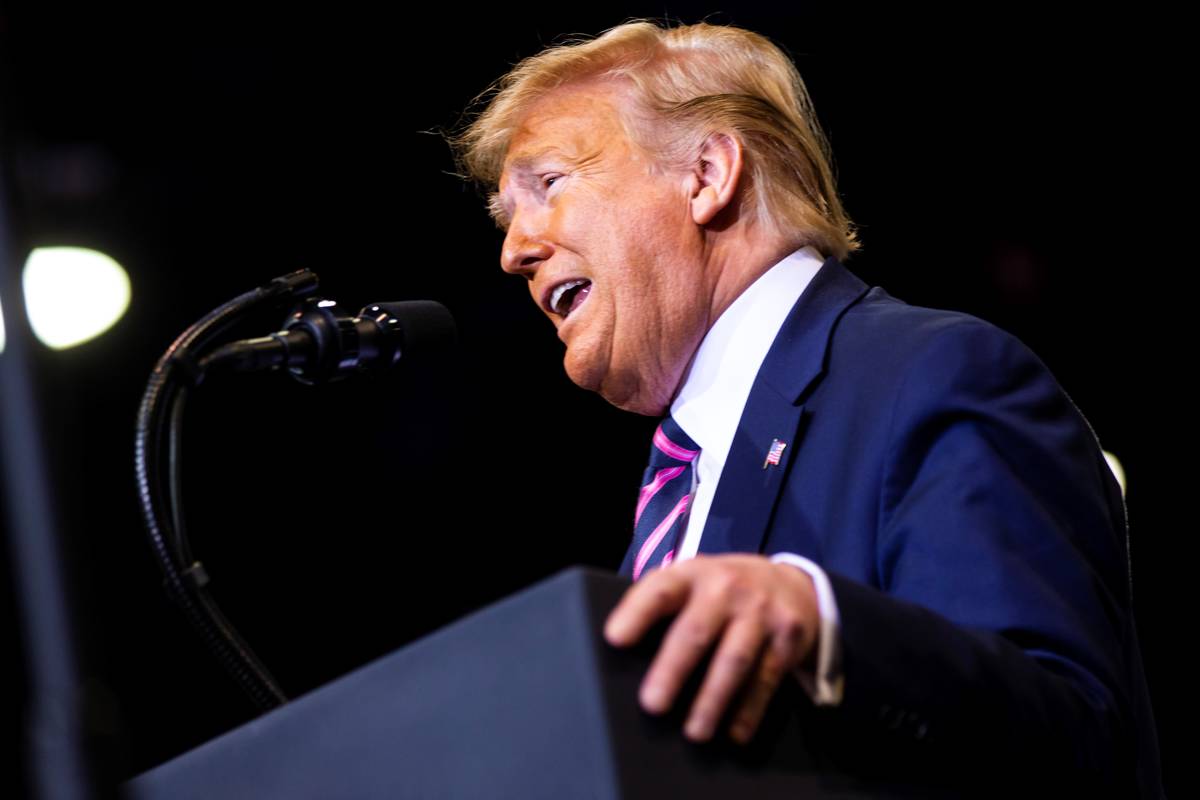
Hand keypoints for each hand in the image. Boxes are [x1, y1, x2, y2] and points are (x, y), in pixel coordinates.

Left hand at [604, 554, 819, 743]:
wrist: (791, 583)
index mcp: (692, 574)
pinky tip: (735, 733)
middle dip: (672, 670)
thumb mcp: (694, 583)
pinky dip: (749, 710)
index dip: (636, 612)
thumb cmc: (722, 592)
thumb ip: (663, 606)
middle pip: (695, 631)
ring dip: (712, 700)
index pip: (660, 590)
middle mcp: (726, 588)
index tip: (614, 639)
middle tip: (652, 705)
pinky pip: (766, 678)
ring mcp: (760, 611)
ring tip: (694, 732)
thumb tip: (623, 653)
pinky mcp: (788, 636)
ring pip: (733, 660)